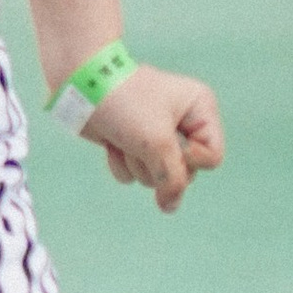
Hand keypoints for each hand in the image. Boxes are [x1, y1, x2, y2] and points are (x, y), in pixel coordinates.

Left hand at [88, 64, 222, 211]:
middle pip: (184, 172)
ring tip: (124, 137)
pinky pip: (134, 173)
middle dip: (157, 162)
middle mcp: (183, 121)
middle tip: (140, 140)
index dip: (190, 160)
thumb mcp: (156, 143)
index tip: (167, 143)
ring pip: (157, 177)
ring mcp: (156, 134)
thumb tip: (170, 207)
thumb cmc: (124, 104)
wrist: (79, 85)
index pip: (212, 157)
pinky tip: (111, 142)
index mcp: (200, 109)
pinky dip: (120, 162)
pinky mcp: (132, 144)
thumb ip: (171, 180)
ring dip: (135, 162)